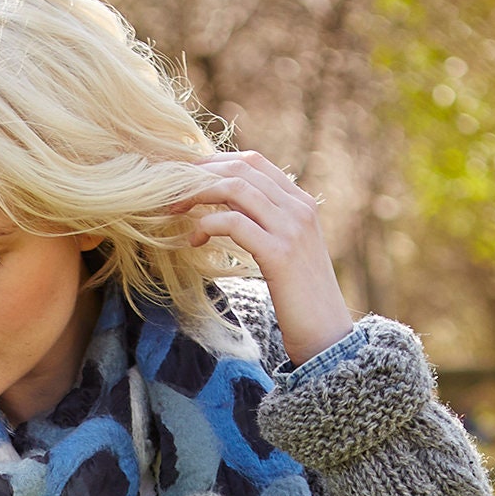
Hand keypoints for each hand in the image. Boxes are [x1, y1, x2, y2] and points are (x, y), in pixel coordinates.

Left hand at [171, 152, 355, 368]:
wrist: (326, 333)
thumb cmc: (299, 297)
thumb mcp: (284, 250)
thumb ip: (264, 223)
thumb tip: (225, 208)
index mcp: (300, 202)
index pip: (253, 162)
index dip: (214, 163)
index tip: (185, 177)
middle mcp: (298, 208)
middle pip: (241, 169)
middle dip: (199, 175)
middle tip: (168, 191)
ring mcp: (292, 228)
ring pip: (236, 189)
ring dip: (197, 194)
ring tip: (174, 210)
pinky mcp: (280, 254)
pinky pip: (235, 223)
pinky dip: (207, 226)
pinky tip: (194, 241)